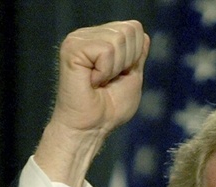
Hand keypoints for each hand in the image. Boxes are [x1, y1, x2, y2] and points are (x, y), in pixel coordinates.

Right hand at [35, 20, 149, 186]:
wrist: (91, 128)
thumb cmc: (109, 109)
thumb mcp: (132, 77)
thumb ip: (137, 55)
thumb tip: (143, 35)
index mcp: (100, 39)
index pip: (135, 29)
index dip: (135, 56)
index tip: (118, 77)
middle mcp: (87, 35)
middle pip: (130, 30)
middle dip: (127, 61)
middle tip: (108, 81)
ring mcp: (78, 40)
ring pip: (118, 39)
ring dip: (115, 68)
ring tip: (99, 82)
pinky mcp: (72, 48)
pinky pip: (106, 50)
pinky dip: (105, 71)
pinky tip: (92, 81)